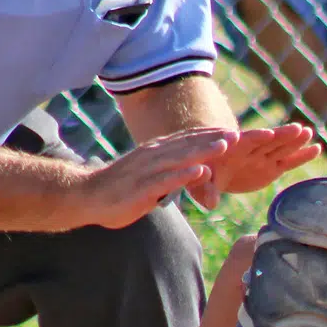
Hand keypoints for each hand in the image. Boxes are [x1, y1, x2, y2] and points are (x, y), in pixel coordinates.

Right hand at [64, 127, 230, 228]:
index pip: (187, 138)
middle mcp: (153, 155)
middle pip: (187, 144)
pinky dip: (184, 174)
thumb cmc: (122, 188)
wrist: (87, 196)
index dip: (210, 133)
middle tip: (239, 134)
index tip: (233, 129)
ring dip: (203, 150)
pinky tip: (201, 171)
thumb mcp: (152, 176)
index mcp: (156, 150)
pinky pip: (165, 180)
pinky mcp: (141, 188)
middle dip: (213, 138)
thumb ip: (174, 172)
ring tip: (225, 145)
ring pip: (179, 158)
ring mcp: (147, 170)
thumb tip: (199, 171)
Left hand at [189, 123, 322, 206]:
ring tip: (309, 132)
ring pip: (282, 147)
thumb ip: (207, 191)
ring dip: (295, 140)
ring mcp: (263, 158)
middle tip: (298, 128)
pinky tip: (316, 148)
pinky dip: (302, 155)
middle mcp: (252, 150)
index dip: (256, 137)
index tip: (268, 133)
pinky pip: (289, 161)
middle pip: (269, 140)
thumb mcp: (200, 184)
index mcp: (233, 148)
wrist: (210, 174)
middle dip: (282, 135)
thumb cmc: (202, 177)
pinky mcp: (272, 168)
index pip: (245, 140)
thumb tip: (210, 204)